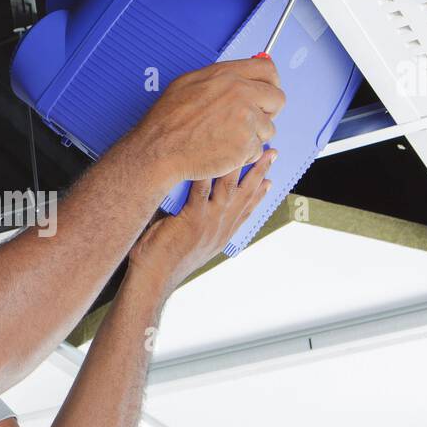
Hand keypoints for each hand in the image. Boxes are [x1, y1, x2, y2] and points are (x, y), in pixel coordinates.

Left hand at [127, 147, 275, 291]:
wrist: (154, 278)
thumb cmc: (164, 261)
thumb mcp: (190, 243)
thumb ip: (196, 223)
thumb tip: (191, 206)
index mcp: (222, 235)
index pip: (246, 210)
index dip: (259, 194)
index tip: (269, 180)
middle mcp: (220, 227)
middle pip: (246, 194)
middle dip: (260, 172)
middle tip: (271, 153)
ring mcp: (209, 222)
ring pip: (230, 188)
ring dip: (241, 165)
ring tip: (249, 148)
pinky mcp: (193, 218)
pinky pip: (202, 189)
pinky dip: (208, 172)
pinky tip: (212, 155)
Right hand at [128, 57, 284, 182]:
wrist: (159, 150)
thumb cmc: (167, 121)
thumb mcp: (188, 83)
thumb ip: (219, 78)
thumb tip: (239, 78)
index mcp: (226, 75)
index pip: (268, 71)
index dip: (271, 83)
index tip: (267, 93)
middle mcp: (240, 93)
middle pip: (278, 99)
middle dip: (268, 112)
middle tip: (251, 121)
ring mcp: (245, 119)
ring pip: (268, 129)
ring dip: (253, 137)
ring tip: (227, 139)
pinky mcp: (245, 144)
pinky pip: (257, 150)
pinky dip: (243, 155)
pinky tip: (222, 152)